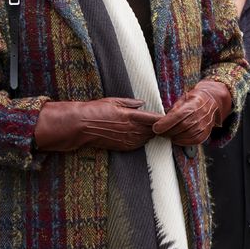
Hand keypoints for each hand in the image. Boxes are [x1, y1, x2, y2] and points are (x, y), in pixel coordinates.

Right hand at [34, 97, 161, 151]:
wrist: (82, 126)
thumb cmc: (96, 110)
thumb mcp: (113, 101)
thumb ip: (130, 103)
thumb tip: (142, 103)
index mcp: (131, 116)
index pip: (154, 118)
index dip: (162, 118)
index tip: (166, 115)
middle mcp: (132, 130)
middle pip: (153, 130)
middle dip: (158, 126)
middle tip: (161, 122)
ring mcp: (128, 140)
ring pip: (147, 138)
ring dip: (150, 133)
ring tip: (152, 129)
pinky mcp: (123, 147)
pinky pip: (139, 145)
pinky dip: (142, 140)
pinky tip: (140, 136)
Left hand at [152, 79, 232, 145]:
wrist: (212, 102)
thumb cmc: (194, 100)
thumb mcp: (183, 99)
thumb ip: (174, 109)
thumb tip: (162, 120)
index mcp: (194, 103)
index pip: (178, 115)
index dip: (166, 123)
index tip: (156, 128)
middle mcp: (201, 115)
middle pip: (181, 127)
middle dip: (167, 131)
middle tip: (159, 132)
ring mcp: (205, 124)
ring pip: (187, 135)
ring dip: (174, 137)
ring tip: (167, 135)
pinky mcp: (206, 132)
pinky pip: (194, 140)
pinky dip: (183, 142)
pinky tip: (177, 139)